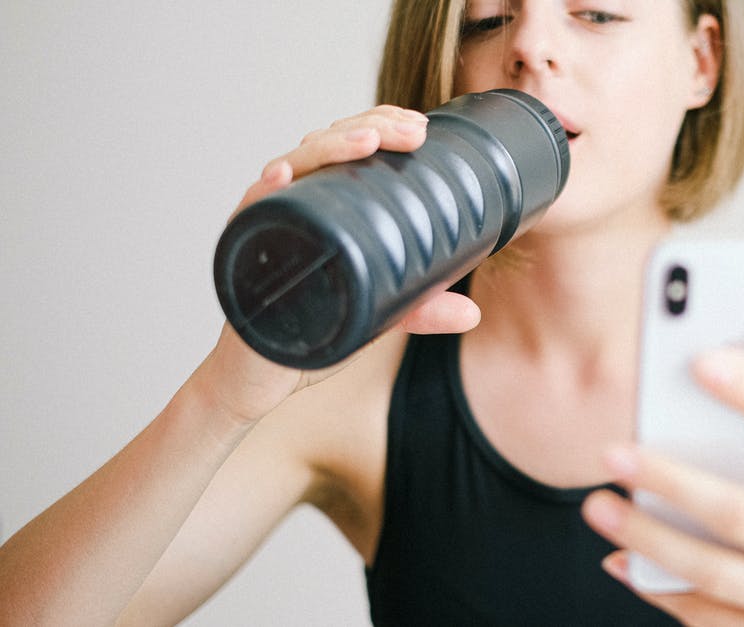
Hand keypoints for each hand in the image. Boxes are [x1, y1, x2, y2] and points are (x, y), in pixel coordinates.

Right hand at [201, 106, 480, 424]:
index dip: (380, 126)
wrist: (255, 380)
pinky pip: (249, 213)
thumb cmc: (307, 336)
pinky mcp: (241, 251)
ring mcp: (266, 223)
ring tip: (367, 142)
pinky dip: (264, 192)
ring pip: (291, 166)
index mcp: (322, 207)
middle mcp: (292, 205)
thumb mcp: (374, 318)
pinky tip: (282, 177)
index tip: (419, 126)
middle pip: (323, 146)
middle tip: (411, 131)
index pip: (347, 149)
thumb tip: (471, 312)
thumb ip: (419, 311)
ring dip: (327, 147)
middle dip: (368, 128)